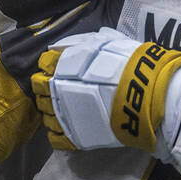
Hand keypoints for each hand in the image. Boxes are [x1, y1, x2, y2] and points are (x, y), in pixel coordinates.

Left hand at [31, 28, 180, 151]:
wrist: (141, 94)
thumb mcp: (105, 41)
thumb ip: (82, 43)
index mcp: (61, 65)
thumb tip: (65, 46)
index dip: (52, 65)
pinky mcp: (72, 136)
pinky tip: (72, 128)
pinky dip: (60, 133)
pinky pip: (55, 138)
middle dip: (48, 88)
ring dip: (54, 111)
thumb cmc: (126, 63)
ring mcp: (62, 114)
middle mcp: (55, 89)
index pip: (43, 63)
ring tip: (70, 110)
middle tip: (64, 89)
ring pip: (45, 114)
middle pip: (39, 89)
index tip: (62, 68)